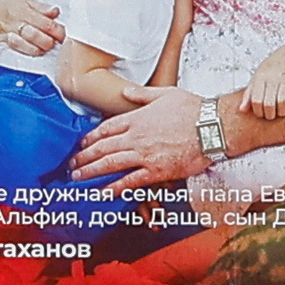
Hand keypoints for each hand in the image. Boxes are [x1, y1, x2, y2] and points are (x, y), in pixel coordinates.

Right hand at [0, 0, 63, 55]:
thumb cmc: (5, 6)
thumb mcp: (25, 1)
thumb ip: (42, 8)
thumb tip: (55, 12)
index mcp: (22, 11)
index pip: (45, 23)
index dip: (57, 31)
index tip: (63, 35)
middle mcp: (14, 24)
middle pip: (36, 36)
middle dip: (49, 42)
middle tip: (55, 43)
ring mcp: (7, 36)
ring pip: (25, 46)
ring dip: (38, 50)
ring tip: (44, 49)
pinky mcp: (1, 45)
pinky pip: (14, 52)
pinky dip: (25, 54)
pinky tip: (32, 54)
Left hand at [67, 90, 214, 187]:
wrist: (213, 127)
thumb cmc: (193, 109)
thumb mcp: (166, 94)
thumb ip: (142, 95)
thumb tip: (126, 92)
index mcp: (137, 117)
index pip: (106, 128)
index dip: (91, 137)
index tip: (81, 144)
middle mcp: (137, 136)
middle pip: (102, 147)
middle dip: (84, 157)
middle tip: (71, 164)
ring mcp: (145, 154)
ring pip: (110, 164)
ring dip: (91, 172)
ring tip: (78, 178)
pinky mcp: (156, 171)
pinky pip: (130, 181)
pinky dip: (115, 188)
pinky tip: (102, 193)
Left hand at [239, 41, 284, 119]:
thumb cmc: (273, 67)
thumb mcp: (258, 77)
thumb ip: (249, 94)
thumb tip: (242, 110)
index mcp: (260, 77)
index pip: (256, 100)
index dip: (258, 111)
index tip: (261, 114)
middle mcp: (272, 77)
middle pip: (269, 104)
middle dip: (270, 115)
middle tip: (271, 116)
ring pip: (282, 103)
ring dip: (281, 112)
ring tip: (280, 112)